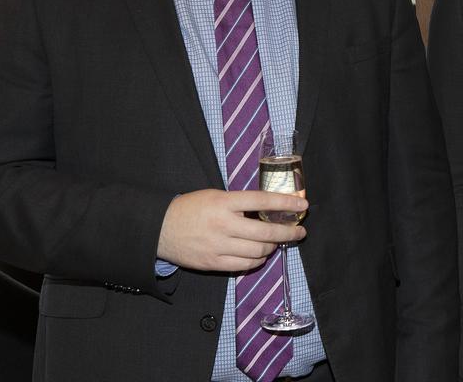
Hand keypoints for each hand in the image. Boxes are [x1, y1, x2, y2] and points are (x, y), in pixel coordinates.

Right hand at [157, 189, 307, 271]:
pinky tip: (261, 255)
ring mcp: (218, 246)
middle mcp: (223, 225)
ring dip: (272, 247)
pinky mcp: (213, 263)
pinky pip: (244, 266)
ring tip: (276, 243)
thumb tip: (271, 208)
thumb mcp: (215, 196)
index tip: (302, 205)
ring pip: (258, 252)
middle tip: (299, 232)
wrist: (159, 228)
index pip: (262, 201)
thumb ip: (240, 203)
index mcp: (224, 202)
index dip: (286, 203)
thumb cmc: (190, 208)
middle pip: (266, 232)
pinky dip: (258, 261)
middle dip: (288, 233)